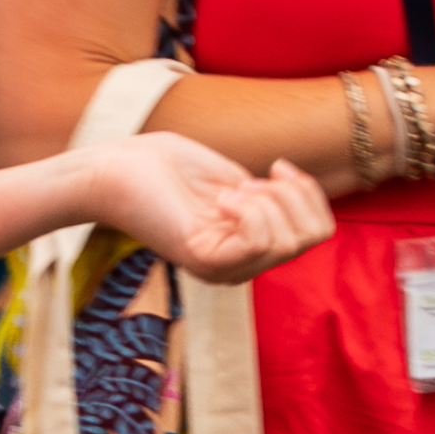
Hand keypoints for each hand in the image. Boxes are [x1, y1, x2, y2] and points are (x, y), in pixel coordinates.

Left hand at [80, 124, 330, 282]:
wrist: (117, 168)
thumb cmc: (166, 165)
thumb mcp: (234, 178)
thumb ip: (268, 196)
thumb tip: (300, 197)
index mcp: (251, 248)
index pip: (318, 233)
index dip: (308, 193)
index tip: (274, 168)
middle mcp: (241, 267)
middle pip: (310, 237)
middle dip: (290, 195)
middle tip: (247, 182)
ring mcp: (223, 268)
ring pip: (287, 241)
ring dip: (267, 200)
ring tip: (228, 192)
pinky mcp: (204, 259)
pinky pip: (259, 242)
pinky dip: (250, 210)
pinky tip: (222, 198)